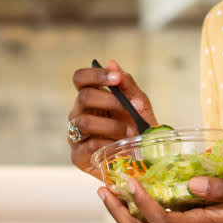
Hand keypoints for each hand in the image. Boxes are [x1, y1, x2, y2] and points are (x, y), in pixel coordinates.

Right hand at [67, 60, 156, 174]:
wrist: (147, 159)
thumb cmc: (140, 129)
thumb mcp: (140, 105)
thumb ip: (127, 85)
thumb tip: (112, 63)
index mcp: (91, 98)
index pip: (80, 78)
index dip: (95, 75)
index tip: (116, 78)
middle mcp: (78, 114)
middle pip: (83, 97)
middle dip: (110, 101)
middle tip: (129, 110)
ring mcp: (75, 135)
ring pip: (83, 121)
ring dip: (111, 125)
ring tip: (129, 132)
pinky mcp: (78, 156)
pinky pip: (88, 145)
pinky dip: (107, 144)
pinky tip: (119, 146)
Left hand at [98, 174, 222, 222]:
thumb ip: (222, 188)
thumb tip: (192, 181)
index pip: (161, 221)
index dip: (141, 203)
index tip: (131, 180)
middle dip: (118, 214)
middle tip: (103, 189)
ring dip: (124, 217)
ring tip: (111, 192)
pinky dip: (138, 216)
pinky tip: (134, 198)